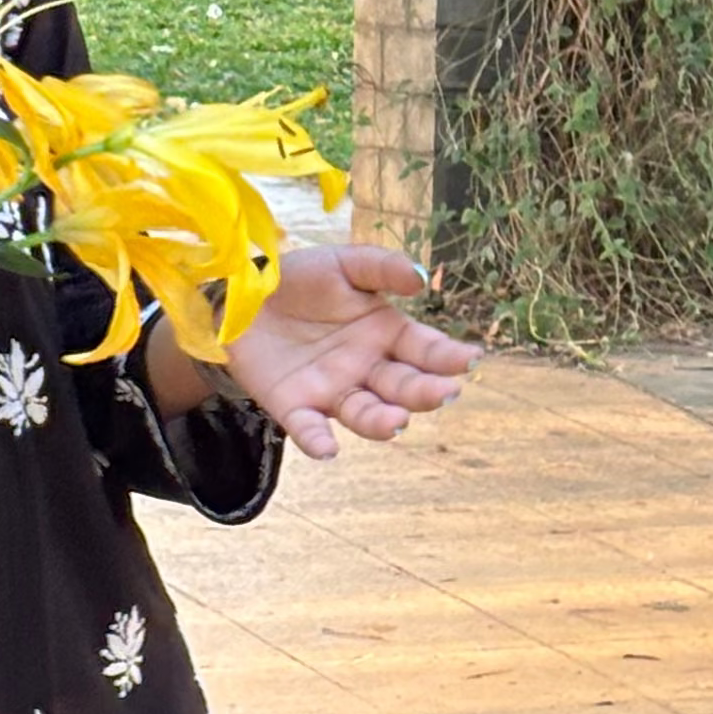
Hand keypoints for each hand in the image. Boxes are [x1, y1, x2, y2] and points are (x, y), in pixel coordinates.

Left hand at [217, 243, 478, 461]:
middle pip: (403, 387)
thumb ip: (380, 268)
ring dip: (381, 422)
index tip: (469, 360)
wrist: (243, 293)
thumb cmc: (302, 278)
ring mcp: (332, 390)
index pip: (425, 350)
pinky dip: (318, 440)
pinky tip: (328, 449)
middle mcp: (366, 368)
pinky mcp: (294, 405)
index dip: (448, 356)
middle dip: (424, 392)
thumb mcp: (342, 264)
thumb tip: (421, 279)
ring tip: (396, 422)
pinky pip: (309, 428)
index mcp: (386, 333)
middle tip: (443, 392)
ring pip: (365, 414)